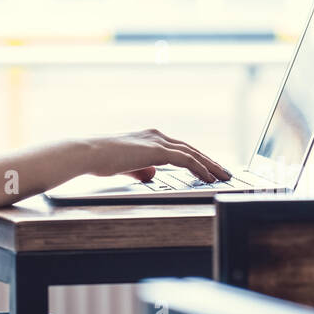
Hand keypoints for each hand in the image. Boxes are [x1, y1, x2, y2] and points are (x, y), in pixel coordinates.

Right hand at [82, 129, 232, 183]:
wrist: (90, 153)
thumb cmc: (101, 159)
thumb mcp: (124, 166)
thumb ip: (140, 169)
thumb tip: (152, 175)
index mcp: (149, 137)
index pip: (180, 148)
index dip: (196, 158)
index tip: (209, 168)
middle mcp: (156, 135)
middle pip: (190, 149)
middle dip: (209, 161)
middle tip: (224, 172)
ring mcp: (158, 141)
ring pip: (193, 153)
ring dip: (211, 165)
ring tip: (223, 176)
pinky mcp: (158, 150)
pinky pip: (186, 160)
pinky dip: (200, 168)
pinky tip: (208, 177)